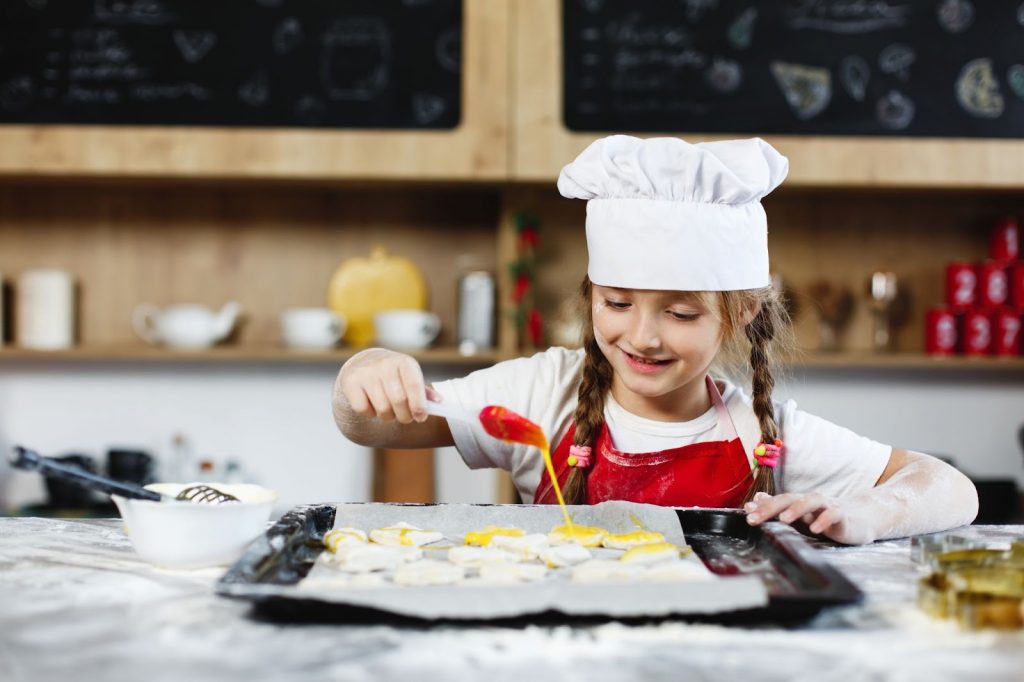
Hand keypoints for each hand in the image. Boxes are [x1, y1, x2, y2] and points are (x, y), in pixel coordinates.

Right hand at [338, 348, 439, 423]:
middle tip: (405, 418)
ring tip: (389, 411)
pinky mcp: (351, 381)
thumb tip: (439, 403)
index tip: (421, 417)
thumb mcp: (410, 378)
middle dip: (405, 416)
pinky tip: (372, 405)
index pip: (414, 386)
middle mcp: (385, 364)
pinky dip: (370, 414)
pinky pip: (363, 409)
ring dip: (388, 416)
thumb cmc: (394, 376)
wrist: (364, 363)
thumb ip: (424, 392)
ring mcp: (366, 372)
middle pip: (398, 401)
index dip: (419, 405)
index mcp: (404, 362)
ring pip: (382, 408)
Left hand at [744, 491, 877, 544]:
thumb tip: (754, 500)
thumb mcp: (801, 515)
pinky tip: (815, 529)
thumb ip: (779, 508)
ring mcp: (827, 506)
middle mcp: (810, 501)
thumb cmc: (827, 517)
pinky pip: (833, 514)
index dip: (761, 506)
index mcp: (798, 502)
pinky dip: (824, 520)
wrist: (862, 518)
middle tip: (754, 518)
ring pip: (810, 502)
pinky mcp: (843, 516)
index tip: (746, 512)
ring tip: (783, 519)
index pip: (777, 501)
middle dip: (770, 508)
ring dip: (796, 509)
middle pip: (788, 499)